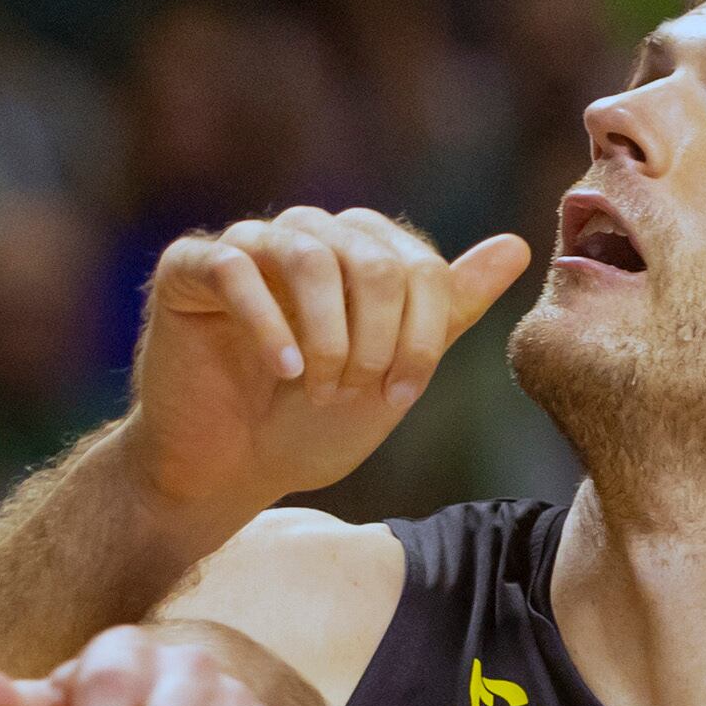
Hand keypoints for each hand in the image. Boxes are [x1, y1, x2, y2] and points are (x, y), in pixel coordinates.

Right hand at [124, 207, 530, 522]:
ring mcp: (246, 245)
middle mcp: (306, 235)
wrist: (229, 470)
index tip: (400, 394)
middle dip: (375, 338)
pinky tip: (282, 371)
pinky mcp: (188, 269)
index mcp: (358, 251)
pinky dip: (268, 325)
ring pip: (308, 256)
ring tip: (317, 387)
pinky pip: (235, 268)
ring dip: (326, 335)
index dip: (421, 334)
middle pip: (370, 258)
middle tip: (355, 393)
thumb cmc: (308, 424)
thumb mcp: (395, 374)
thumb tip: (517, 245)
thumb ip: (449, 311)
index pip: (417, 265)